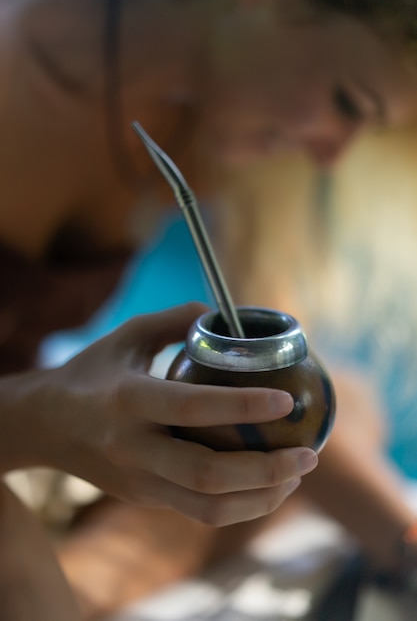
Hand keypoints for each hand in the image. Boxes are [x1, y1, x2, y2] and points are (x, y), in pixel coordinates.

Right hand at [36, 303, 317, 525]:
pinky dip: (242, 504)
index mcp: (126, 400)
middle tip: (309, 453)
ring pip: (209, 506)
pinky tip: (268, 485)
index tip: (287, 400)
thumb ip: (176, 320)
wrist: (44, 426)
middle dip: (268, 469)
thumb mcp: (127, 334)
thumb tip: (227, 315)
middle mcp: (132, 447)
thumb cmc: (91, 372)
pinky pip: (201, 511)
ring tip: (298, 474)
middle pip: (208, 474)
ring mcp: (139, 481)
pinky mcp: (145, 498)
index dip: (243, 405)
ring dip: (262, 496)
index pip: (192, 408)